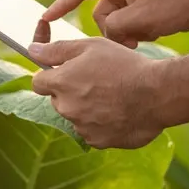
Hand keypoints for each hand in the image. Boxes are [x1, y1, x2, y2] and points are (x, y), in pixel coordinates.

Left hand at [28, 37, 166, 149]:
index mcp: (61, 83)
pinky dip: (101, 123)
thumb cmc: (125, 65)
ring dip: (86, 107)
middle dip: (71, 91)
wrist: (157, 94)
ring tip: (113, 95)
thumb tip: (31, 50)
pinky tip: (119, 110)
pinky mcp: (98, 141)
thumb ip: (57, 49)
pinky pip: (92, 131)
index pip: (38, 82)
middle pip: (58, 99)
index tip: (65, 71)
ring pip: (76, 116)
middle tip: (97, 80)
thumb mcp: (91, 46)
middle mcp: (66, 108)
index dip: (50, 75)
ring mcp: (81, 127)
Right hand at [42, 0, 188, 47]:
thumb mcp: (142, 18)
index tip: (45, 19)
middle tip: (133, 38)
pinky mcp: (146, 7)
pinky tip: (158, 31)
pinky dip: (139, 32)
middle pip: (100, 13)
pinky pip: (130, 25)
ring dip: (128, 33)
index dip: (61, 5)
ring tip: (150, 33)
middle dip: (113, 30)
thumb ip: (115, 27)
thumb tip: (107, 34)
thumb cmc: (179, 3)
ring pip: (116, 23)